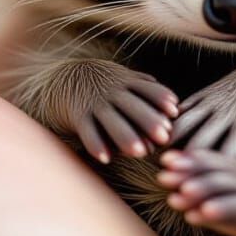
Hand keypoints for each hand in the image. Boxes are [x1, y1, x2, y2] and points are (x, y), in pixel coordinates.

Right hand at [12, 58, 177, 162]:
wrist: (61, 78)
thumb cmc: (101, 82)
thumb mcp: (122, 77)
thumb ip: (145, 86)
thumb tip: (173, 100)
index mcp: (126, 82)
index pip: (148, 89)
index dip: (160, 98)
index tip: (174, 110)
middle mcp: (112, 92)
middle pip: (133, 106)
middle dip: (148, 120)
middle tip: (164, 137)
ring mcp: (94, 103)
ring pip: (111, 120)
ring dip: (126, 136)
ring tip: (139, 153)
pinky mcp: (77, 115)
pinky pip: (87, 130)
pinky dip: (95, 144)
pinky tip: (105, 158)